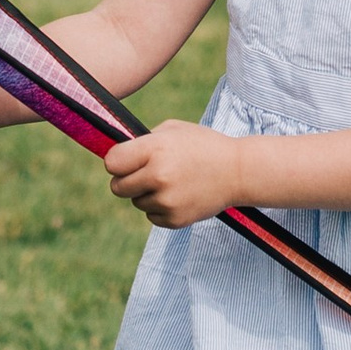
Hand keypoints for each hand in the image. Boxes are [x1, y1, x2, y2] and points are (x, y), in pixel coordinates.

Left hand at [102, 120, 244, 227]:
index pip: (112, 163)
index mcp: (154, 150)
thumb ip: (142, 141)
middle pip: (117, 187)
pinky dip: (160, 208)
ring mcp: (166, 201)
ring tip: (172, 182)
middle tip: (144, 174)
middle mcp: (158, 177)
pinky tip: (179, 195)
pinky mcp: (174, 220)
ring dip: (146, 194)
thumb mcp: (173, 130)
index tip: (126, 160)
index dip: (117, 161)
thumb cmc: (203, 145)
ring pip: (136, 202)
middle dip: (126, 180)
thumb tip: (115, 157)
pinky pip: (151, 216)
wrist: (238, 172)